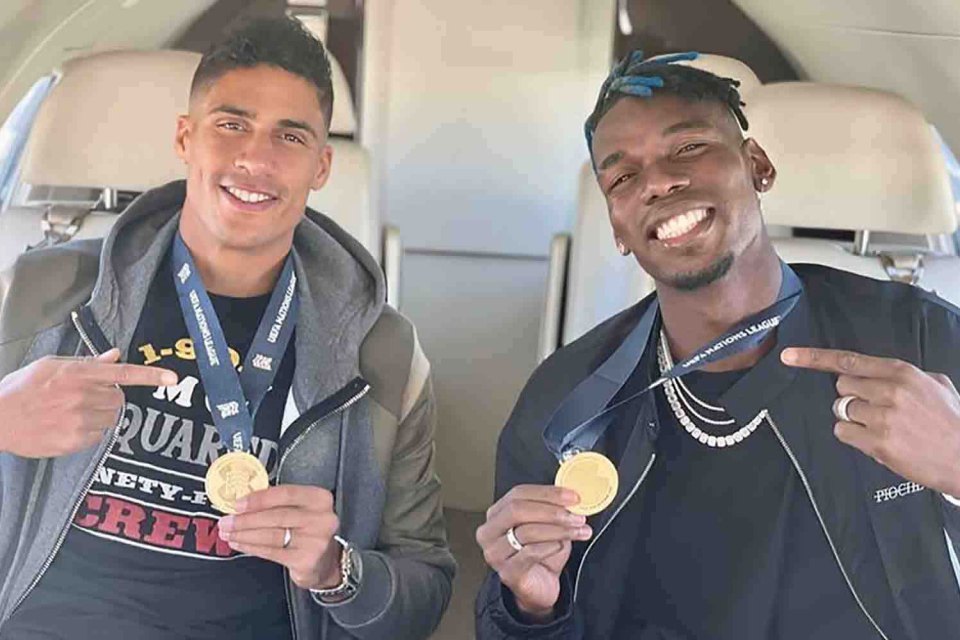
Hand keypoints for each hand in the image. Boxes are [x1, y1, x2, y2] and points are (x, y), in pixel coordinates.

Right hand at [0, 348, 177, 457]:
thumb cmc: (21, 389)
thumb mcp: (50, 366)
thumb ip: (87, 363)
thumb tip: (115, 355)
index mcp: (76, 374)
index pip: (123, 374)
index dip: (150, 376)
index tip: (172, 378)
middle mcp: (81, 397)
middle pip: (119, 399)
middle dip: (108, 398)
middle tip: (84, 398)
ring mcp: (78, 421)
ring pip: (111, 418)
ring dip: (100, 415)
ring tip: (71, 412)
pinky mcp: (74, 442)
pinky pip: (98, 436)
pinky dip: (89, 432)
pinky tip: (66, 426)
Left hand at [217, 485, 341, 589]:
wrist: (326, 561)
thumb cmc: (308, 530)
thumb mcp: (302, 510)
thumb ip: (279, 503)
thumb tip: (243, 502)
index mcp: (320, 499)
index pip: (286, 494)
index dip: (259, 499)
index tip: (238, 504)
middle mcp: (322, 518)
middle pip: (276, 516)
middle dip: (246, 519)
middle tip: (226, 521)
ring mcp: (315, 541)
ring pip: (271, 535)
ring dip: (244, 534)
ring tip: (228, 532)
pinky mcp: (305, 560)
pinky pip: (271, 552)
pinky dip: (251, 547)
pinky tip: (239, 543)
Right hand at [475, 485, 590, 620]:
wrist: (540, 587)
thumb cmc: (542, 554)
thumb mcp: (547, 525)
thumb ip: (553, 508)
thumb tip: (572, 497)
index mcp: (496, 514)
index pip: (518, 494)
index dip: (547, 493)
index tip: (573, 497)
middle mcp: (490, 532)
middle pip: (517, 510)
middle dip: (551, 511)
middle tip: (576, 515)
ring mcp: (495, 553)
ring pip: (526, 532)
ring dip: (558, 529)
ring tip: (578, 530)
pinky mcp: (508, 572)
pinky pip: (530, 553)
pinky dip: (550, 546)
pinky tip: (561, 545)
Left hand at [782, 347, 959, 495]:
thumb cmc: (952, 422)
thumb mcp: (936, 385)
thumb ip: (903, 376)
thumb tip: (878, 374)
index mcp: (903, 373)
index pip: (849, 361)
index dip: (815, 358)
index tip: (789, 356)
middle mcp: (890, 391)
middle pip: (842, 386)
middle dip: (852, 396)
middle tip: (875, 409)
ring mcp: (883, 418)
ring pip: (842, 410)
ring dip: (855, 419)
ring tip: (884, 427)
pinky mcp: (878, 443)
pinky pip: (843, 432)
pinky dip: (855, 437)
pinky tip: (877, 440)